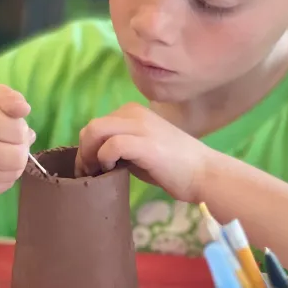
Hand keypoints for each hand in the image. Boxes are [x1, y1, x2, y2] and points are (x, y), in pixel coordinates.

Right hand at [0, 85, 35, 197]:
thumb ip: (10, 97)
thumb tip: (24, 109)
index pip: (19, 132)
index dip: (20, 127)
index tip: (10, 125)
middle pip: (18, 157)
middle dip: (21, 148)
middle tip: (10, 141)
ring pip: (14, 174)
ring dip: (15, 163)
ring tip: (3, 151)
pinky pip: (4, 187)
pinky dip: (6, 176)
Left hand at [76, 103, 211, 202]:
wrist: (204, 173)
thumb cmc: (174, 166)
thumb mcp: (142, 148)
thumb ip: (120, 146)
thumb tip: (93, 158)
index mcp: (133, 112)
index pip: (96, 125)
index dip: (87, 148)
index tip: (89, 170)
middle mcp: (134, 113)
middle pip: (91, 127)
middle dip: (84, 153)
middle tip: (89, 175)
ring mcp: (140, 126)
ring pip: (95, 131)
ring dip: (89, 156)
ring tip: (97, 174)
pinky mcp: (144, 143)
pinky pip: (111, 145)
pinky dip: (104, 159)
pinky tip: (111, 171)